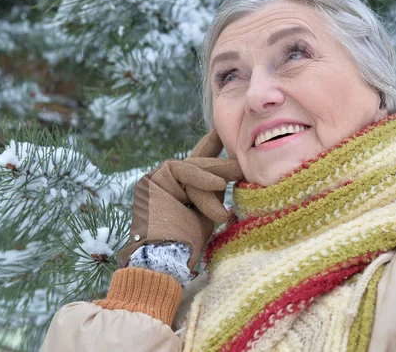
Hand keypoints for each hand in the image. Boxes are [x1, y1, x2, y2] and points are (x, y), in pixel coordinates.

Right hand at [116, 130, 242, 268]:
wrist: (165, 261)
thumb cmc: (187, 245)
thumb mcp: (207, 215)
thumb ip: (212, 195)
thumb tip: (226, 178)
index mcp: (180, 191)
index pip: (199, 167)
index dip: (213, 149)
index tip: (226, 134)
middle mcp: (167, 183)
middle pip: (198, 165)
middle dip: (223, 162)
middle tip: (245, 155)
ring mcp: (156, 181)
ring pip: (192, 167)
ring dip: (216, 173)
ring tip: (238, 173)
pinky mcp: (151, 181)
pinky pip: (180, 170)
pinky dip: (200, 177)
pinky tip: (218, 182)